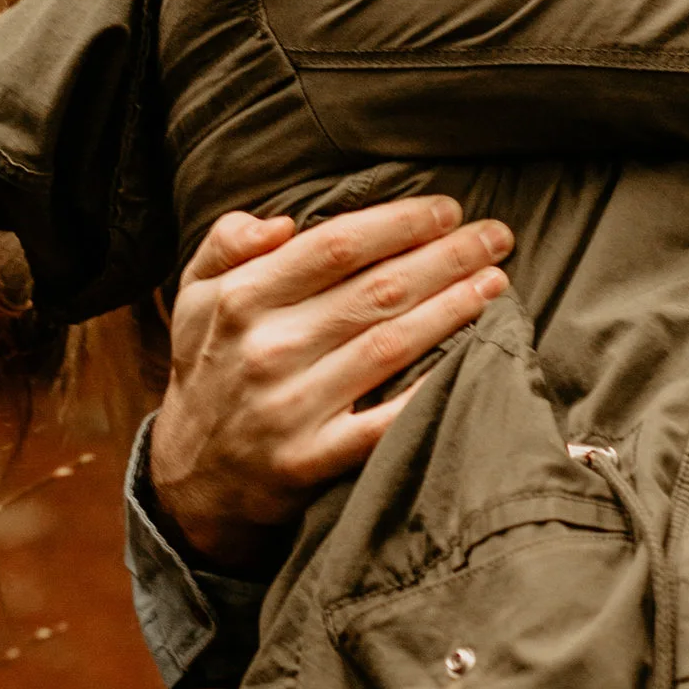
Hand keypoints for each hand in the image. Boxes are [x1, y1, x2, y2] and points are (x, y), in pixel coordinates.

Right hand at [147, 199, 514, 565]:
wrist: (192, 478)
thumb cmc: (210, 367)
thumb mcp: (195, 296)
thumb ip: (226, 243)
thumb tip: (281, 223)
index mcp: (241, 300)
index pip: (336, 246)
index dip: (400, 223)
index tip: (447, 210)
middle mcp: (267, 349)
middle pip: (377, 290)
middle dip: (447, 257)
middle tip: (496, 236)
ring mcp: (290, 407)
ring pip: (391, 345)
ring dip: (453, 308)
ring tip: (496, 281)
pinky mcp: (312, 460)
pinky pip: (384, 421)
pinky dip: (430, 389)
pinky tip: (473, 358)